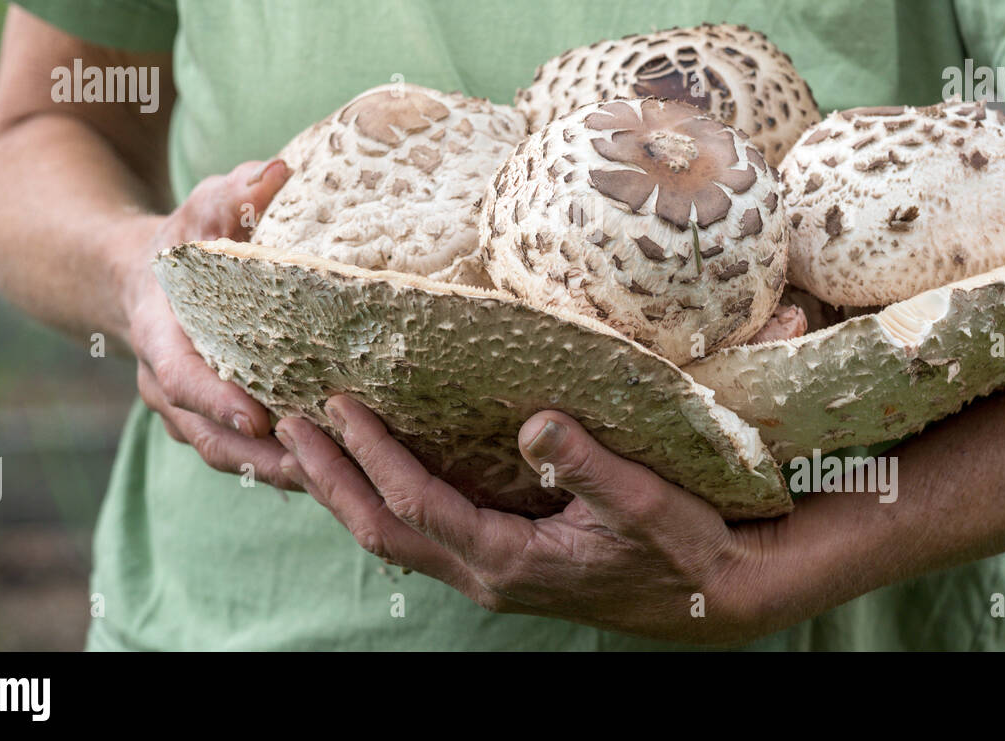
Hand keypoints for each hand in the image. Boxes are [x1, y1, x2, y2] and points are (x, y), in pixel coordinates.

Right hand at [117, 158, 303, 489]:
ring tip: (335, 482)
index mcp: (160, 335)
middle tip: (315, 468)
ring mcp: (188, 411)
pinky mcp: (214, 422)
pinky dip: (285, 467)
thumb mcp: (201, 210)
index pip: (180, 378)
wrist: (140, 279)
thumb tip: (277, 172)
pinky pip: (246, 455)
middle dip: (258, 458)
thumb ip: (231, 195)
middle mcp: (166, 384)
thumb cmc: (181, 240)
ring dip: (277, 473)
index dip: (215, 401)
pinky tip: (340, 473)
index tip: (257, 418)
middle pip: (207, 436)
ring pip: (227, 456)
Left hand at [274, 396, 842, 643]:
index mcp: (510, 560)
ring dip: (348, 491)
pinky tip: (377, 468)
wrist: (715, 597)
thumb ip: (589, 466)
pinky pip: (423, 533)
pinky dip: (386, 499)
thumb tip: (534, 422)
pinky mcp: (502, 562)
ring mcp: (491, 572)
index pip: (416, 504)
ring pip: (396, 537)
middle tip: (288, 425)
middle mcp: (487, 573)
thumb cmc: (683, 548)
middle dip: (330, 479)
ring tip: (310, 445)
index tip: (335, 407)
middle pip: (383, 529)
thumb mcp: (646, 503)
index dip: (370, 456)